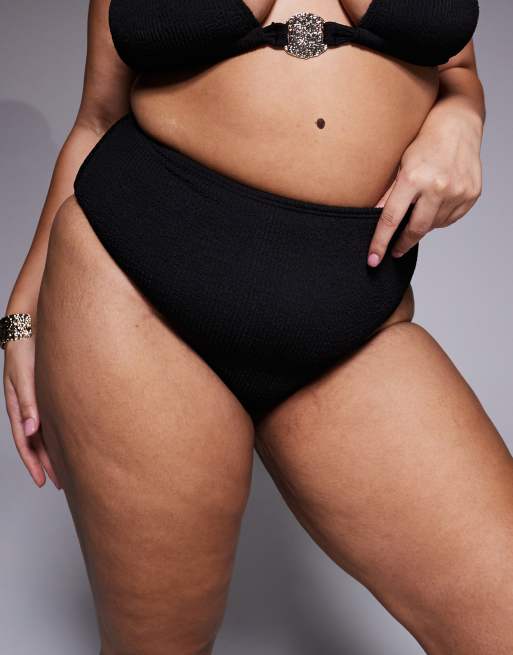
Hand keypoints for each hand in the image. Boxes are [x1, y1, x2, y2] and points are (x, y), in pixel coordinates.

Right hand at [3, 335, 60, 488]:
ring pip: (46, 433)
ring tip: (68, 468)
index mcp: (17, 406)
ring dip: (54, 451)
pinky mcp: (49, 392)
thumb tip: (31, 430)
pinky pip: (54, 419)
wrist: (34, 325)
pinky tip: (71, 440)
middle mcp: (27, 406)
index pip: (25, 442)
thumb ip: (27, 402)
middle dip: (46, 464)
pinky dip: (60, 433)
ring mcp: (38, 400)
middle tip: (61, 482)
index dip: (33, 463)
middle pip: (36, 442)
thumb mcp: (24, 376)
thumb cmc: (25, 349)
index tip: (42, 481)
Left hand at [367, 104, 482, 266]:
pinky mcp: (471, 195)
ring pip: (434, 225)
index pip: (391, 219)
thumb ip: (388, 194)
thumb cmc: (423, 142)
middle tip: (394, 251)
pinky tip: (436, 204)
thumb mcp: (400, 164)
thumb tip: (370, 220)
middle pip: (415, 229)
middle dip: (402, 243)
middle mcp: (437, 187)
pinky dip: (439, 218)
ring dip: (422, 226)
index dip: (380, 242)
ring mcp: (457, 192)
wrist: (459, 124)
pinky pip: (450, 219)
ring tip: (419, 210)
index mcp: (413, 178)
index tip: (373, 260)